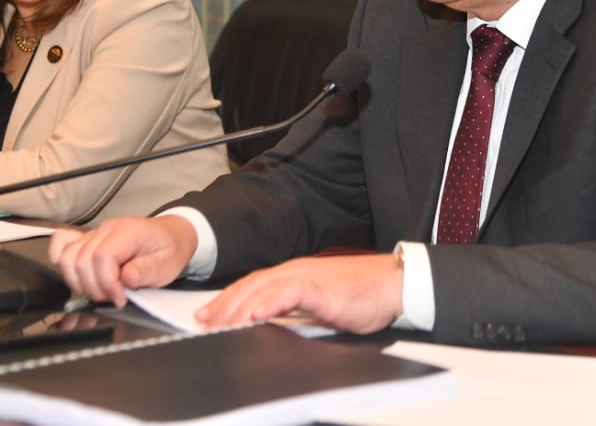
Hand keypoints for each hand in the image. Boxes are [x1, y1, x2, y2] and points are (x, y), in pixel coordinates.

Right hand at [48, 215, 198, 306]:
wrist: (172, 235)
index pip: (102, 256)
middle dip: (95, 287)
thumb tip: (127, 278)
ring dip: (79, 282)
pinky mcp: (88, 240)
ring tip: (101, 291)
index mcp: (128, 232)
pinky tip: (74, 274)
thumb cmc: (169, 248)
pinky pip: (62, 244)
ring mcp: (95, 233)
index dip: (107, 283)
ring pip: (68, 257)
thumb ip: (148, 270)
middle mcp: (107, 229)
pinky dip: (61, 260)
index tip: (120, 298)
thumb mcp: (169, 263)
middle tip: (114, 297)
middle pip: (82, 260)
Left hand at [195, 254, 403, 334]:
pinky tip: (255, 315)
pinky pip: (289, 293)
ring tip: (220, 324)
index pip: (252, 286)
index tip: (208, 315)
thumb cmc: (362, 296)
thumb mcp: (319, 304)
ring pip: (263, 289)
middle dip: (224, 306)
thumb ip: (295, 310)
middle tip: (203, 323)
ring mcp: (307, 277)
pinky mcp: (321, 287)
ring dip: (239, 308)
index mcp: (293, 274)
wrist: (392, 284)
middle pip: (250, 287)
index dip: (227, 300)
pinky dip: (270, 304)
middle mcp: (295, 271)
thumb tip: (271, 324)